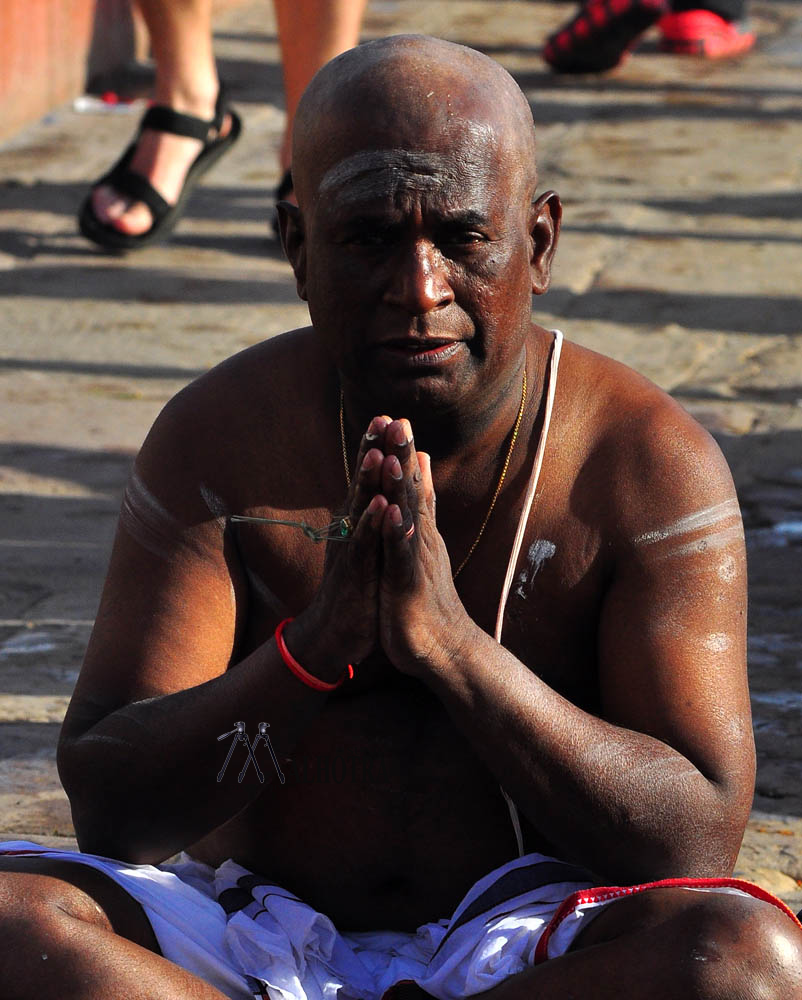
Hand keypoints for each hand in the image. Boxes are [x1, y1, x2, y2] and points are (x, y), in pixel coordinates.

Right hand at [286, 416, 389, 676]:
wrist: (336, 632)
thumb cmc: (358, 585)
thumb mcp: (370, 545)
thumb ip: (376, 512)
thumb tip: (382, 488)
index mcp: (360, 520)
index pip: (371, 478)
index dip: (379, 448)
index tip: (391, 416)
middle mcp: (351, 528)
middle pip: (364, 482)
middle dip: (373, 449)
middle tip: (384, 417)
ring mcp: (351, 549)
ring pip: (360, 508)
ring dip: (368, 480)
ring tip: (378, 451)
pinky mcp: (353, 573)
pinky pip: (362, 546)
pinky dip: (369, 525)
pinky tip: (378, 506)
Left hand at [375, 420, 471, 675]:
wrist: (444, 646)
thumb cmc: (427, 597)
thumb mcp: (422, 544)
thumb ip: (422, 504)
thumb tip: (422, 466)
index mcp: (418, 530)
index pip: (410, 484)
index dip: (403, 452)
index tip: (394, 417)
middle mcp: (421, 538)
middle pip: (412, 491)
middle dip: (403, 456)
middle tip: (399, 420)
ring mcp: (417, 560)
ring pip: (408, 518)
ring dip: (400, 487)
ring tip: (393, 457)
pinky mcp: (409, 584)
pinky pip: (402, 556)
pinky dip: (397, 534)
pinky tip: (392, 513)